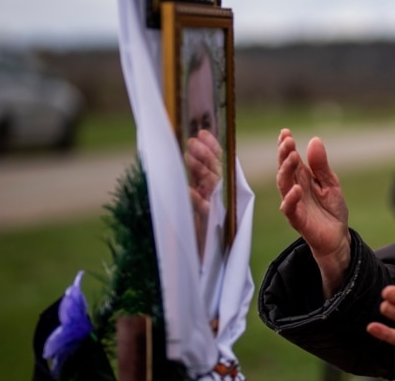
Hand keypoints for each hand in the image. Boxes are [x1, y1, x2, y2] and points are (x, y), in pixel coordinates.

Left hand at [185, 129, 221, 259]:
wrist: (195, 262)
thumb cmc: (188, 231)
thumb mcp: (187, 203)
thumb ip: (188, 183)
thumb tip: (179, 159)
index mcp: (211, 189)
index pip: (216, 163)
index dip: (211, 147)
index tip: (203, 132)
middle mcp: (215, 197)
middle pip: (215, 170)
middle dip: (205, 153)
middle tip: (193, 140)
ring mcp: (212, 209)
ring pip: (211, 184)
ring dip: (200, 168)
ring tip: (188, 154)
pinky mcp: (206, 225)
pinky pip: (201, 208)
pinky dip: (193, 198)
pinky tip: (186, 188)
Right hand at [277, 129, 350, 296]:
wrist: (338, 237)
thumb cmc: (331, 209)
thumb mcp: (331, 183)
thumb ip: (321, 165)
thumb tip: (314, 140)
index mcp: (302, 178)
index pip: (291, 159)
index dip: (286, 146)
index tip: (285, 132)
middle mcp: (295, 189)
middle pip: (284, 169)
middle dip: (284, 154)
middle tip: (287, 140)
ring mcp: (295, 204)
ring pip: (284, 185)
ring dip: (286, 171)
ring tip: (292, 156)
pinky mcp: (298, 220)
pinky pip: (290, 209)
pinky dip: (291, 199)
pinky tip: (297, 188)